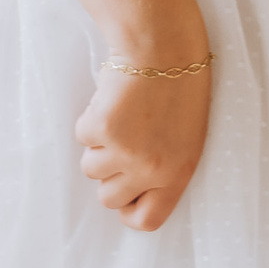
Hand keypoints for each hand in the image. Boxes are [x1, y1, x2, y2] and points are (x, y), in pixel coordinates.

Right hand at [76, 55, 210, 230]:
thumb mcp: (186, 138)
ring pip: (90, 168)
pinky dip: (90, 119)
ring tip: (121, 116)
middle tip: (120, 145)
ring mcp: (124, 151)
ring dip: (98, 144)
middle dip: (109, 175)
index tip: (125, 197)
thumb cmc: (179, 87)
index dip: (129, 211)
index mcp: (178, 173)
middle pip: (109, 199)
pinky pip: (82, 136)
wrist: (163, 47)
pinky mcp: (102, 129)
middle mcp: (151, 169)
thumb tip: (130, 188)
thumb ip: (163, 167)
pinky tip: (112, 100)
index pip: (147, 220)